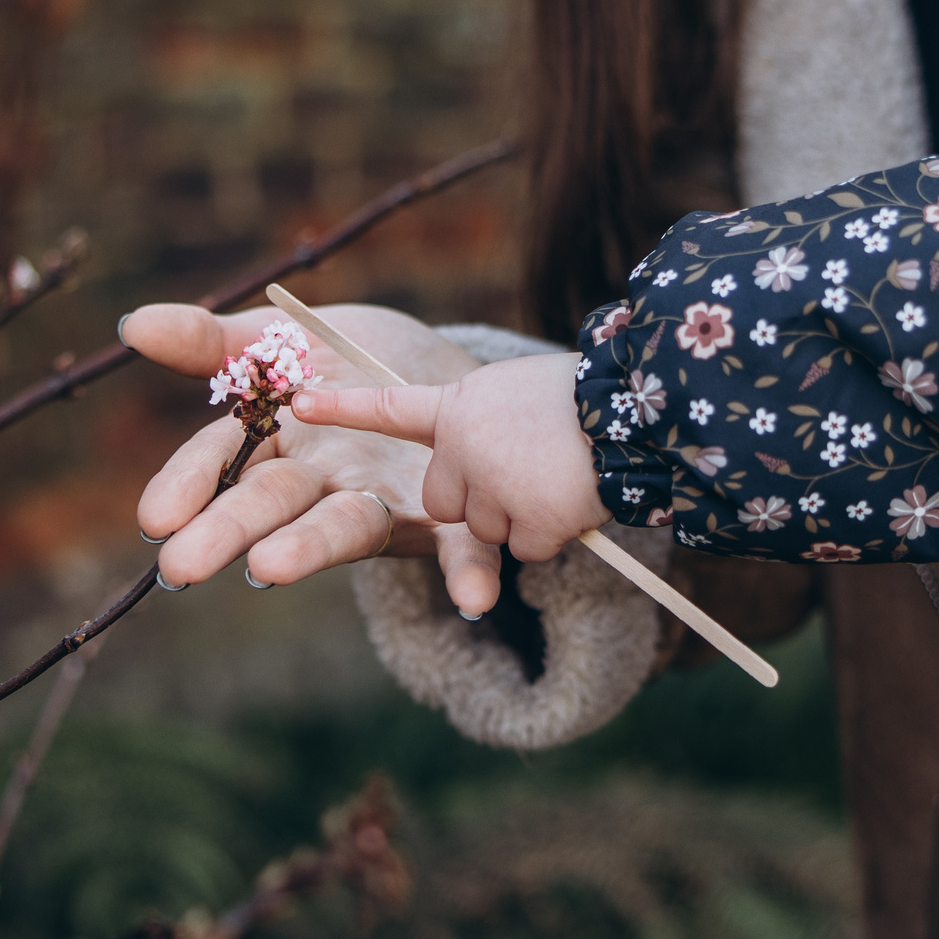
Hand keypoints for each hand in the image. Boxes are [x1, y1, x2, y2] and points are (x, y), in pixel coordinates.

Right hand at [121, 301, 504, 610]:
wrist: (449, 375)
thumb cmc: (357, 363)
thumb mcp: (286, 341)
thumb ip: (214, 340)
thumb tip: (133, 323)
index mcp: (278, 443)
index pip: (221, 463)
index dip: (188, 487)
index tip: (154, 518)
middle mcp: (323, 484)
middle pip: (270, 505)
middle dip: (227, 532)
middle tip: (181, 567)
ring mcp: (383, 504)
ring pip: (344, 528)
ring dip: (310, 549)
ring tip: (268, 569)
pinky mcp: (449, 518)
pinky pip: (458, 549)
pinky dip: (466, 575)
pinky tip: (476, 600)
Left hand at [290, 352, 607, 610]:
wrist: (638, 410)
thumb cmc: (586, 395)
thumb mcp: (518, 390)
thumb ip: (483, 421)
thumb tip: (478, 458)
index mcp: (462, 406)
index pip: (394, 407)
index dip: (346, 408)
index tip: (300, 405)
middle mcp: (465, 448)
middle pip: (445, 499)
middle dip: (479, 496)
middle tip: (526, 468)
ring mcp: (493, 490)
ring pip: (487, 528)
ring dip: (522, 512)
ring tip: (560, 473)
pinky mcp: (526, 525)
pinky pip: (526, 548)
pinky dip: (553, 533)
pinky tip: (574, 498)